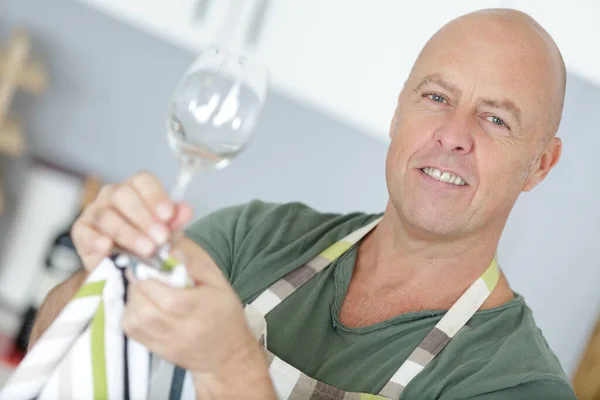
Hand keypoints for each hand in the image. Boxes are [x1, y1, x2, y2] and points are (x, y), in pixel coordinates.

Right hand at [70, 171, 193, 271]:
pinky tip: (108, 247)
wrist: (128, 267)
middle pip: (123, 195)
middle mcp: (112, 195)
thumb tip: (186, 210)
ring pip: (107, 216)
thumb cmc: (149, 242)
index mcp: (135, 189)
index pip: (142, 181)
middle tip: (160, 238)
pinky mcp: (81, 232)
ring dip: (128, 233)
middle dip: (144, 218)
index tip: (168, 216)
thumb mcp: (168, 232)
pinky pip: (85, 232)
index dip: (155, 196)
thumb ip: (176, 221)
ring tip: (146, 249)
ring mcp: (94, 212)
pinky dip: (96, 239)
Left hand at [122, 238, 275, 398]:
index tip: (152, 260)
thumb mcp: (217, 281)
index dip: (148, 268)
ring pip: (130, 312)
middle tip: (150, 274)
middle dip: (140, 281)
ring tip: (150, 290)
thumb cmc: (224, 313)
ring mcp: (158, 340)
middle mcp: (170, 326)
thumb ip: (193, 262)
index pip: (151, 283)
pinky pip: (129, 325)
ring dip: (136, 297)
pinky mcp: (150, 349)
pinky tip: (147, 306)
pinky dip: (133, 312)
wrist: (226, 355)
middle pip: (138, 297)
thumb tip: (169, 245)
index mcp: (188, 306)